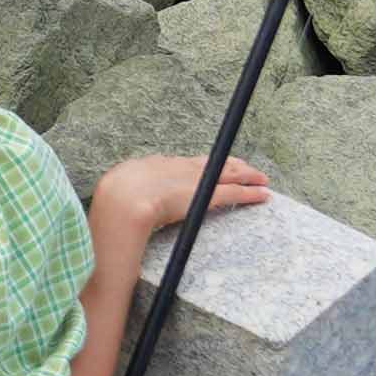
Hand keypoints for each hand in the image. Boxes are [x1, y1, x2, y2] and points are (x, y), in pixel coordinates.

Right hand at [94, 152, 278, 239]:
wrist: (119, 209)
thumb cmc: (111, 212)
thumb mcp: (114, 200)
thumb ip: (123, 203)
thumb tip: (119, 211)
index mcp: (148, 167)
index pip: (180, 163)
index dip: (198, 166)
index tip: (208, 167)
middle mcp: (173, 168)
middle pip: (206, 162)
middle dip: (226, 164)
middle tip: (242, 167)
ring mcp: (189, 180)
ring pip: (225, 173)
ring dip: (245, 175)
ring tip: (261, 178)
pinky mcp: (204, 195)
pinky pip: (232, 192)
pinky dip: (250, 193)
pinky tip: (263, 194)